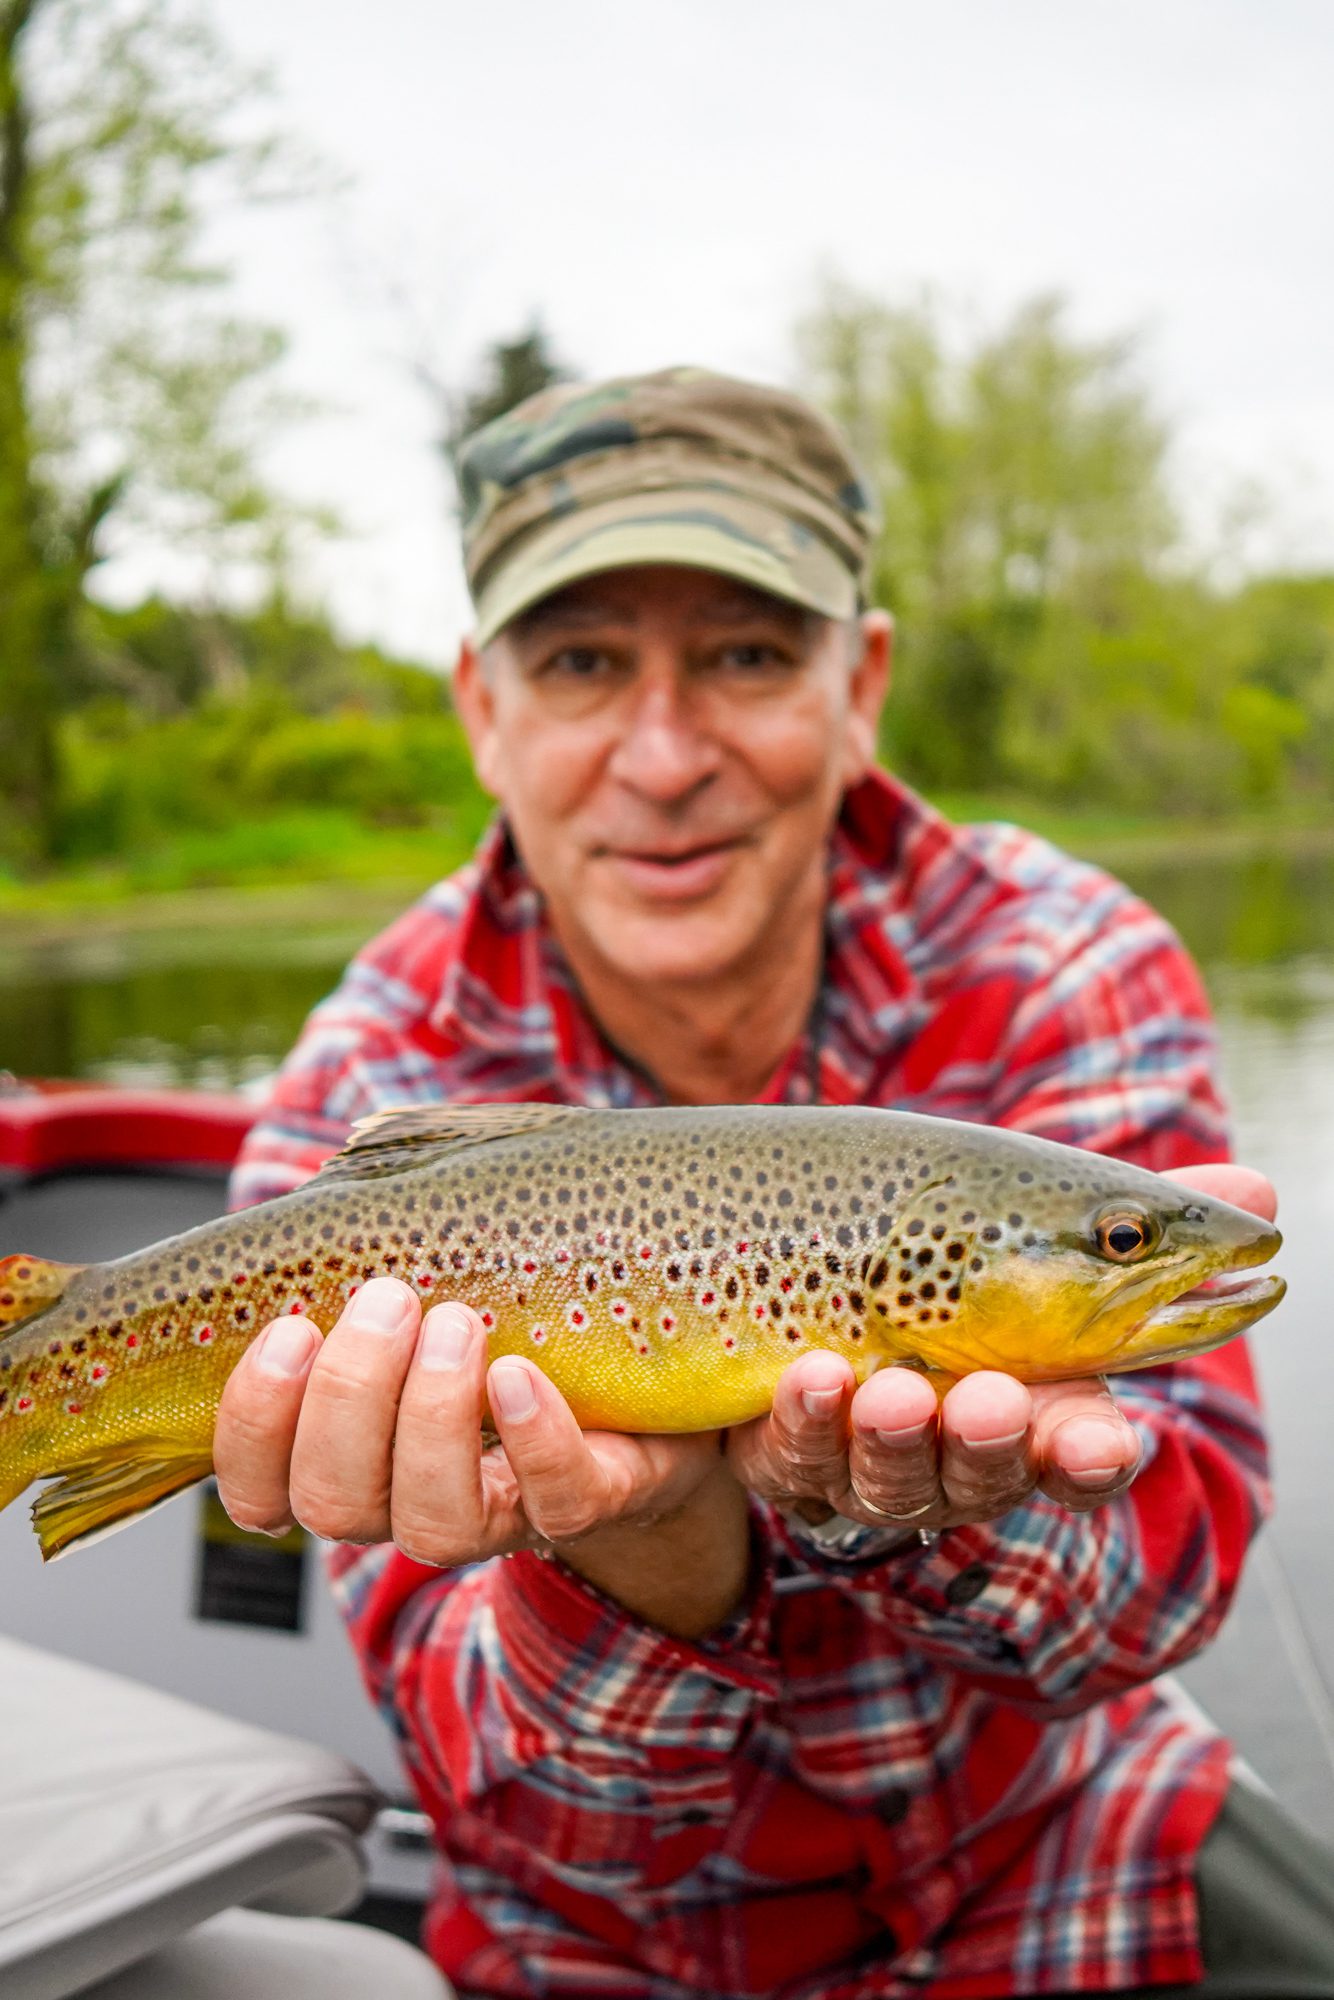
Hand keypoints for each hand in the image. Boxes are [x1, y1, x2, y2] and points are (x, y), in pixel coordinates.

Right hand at [214, 1277, 726, 1569]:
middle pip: (332, 1501)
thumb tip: (335, 1187)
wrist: (646, 1367)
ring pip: (431, 1523)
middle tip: (390, 1299)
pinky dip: (534, 1437)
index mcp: (349, 1456)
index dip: (254, 1422)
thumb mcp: (431, 1275)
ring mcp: (503, 1513)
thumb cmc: (509, 1310)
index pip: (255, 1487)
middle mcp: (408, 1500)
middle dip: (349, 1396)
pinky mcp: (595, 1497)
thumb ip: (374, 1250)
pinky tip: (521, 1375)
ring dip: (430, 1417)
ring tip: (458, 1322)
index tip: (287, 1328)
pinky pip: (558, 1500)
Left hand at [727, 1163, 1276, 1535]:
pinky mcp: (784, 1453)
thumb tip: (1264, 1189)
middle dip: (992, 1445)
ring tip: (896, 1386)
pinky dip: (808, 1416)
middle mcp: (954, 1453)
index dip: (1088, 1454)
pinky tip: (816, 1373)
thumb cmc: (947, 1257)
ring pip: (889, 1479)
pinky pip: (793, 1455)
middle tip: (990, 1399)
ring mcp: (867, 1460)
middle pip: (983, 1475)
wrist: (792, 1270)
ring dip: (897, 1436)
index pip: (1076, 1451)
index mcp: (1035, 1410)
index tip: (1099, 1442)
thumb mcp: (1039, 1227)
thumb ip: (1142, 1215)